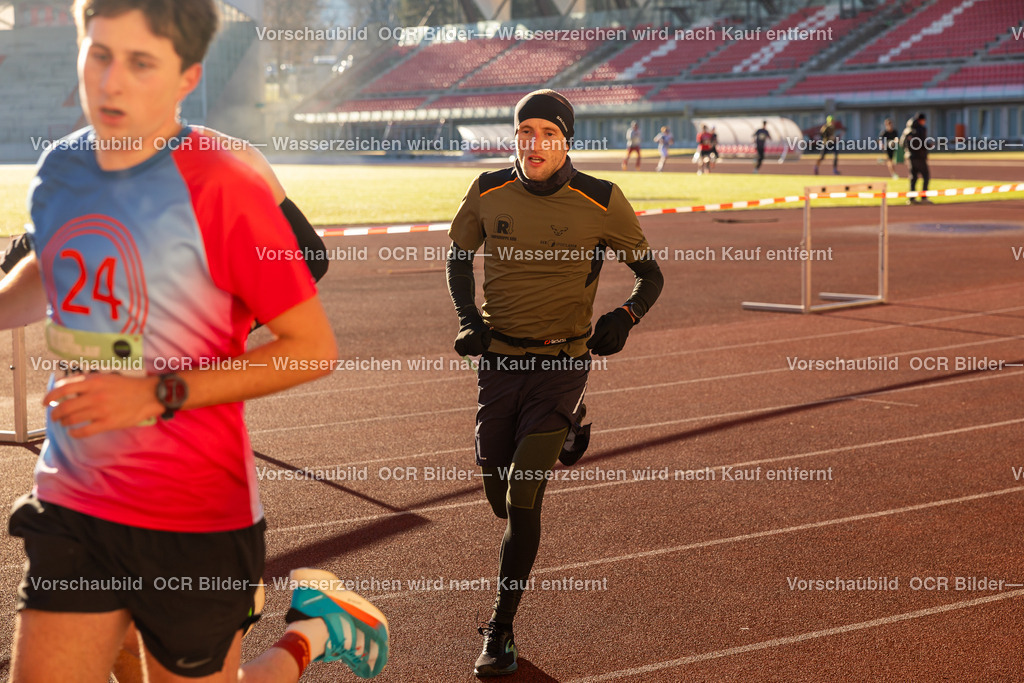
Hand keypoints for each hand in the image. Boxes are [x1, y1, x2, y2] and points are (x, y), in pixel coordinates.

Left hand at [43, 373, 162, 437]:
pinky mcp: (108, 423)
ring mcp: (101, 410)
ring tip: (64, 423)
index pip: (63, 388)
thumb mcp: (106, 377)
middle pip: (64, 407)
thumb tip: (68, 390)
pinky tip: (73, 432)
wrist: (148, 395)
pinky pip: (84, 431)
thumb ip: (87, 382)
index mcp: (93, 382)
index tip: (45, 402)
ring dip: (64, 422)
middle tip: (54, 416)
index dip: (50, 396)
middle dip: (55, 413)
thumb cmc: (127, 386)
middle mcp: (94, 396)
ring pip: (72, 419)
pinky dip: (74, 433)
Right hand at [454, 318, 490, 355]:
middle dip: (478, 350)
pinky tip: (468, 344)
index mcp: (472, 337)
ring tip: (473, 341)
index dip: (483, 349)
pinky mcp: (456, 343)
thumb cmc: (480, 327)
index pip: (479, 351)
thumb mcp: (487, 331)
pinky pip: (462, 353)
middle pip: (474, 353)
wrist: (469, 321)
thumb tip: (483, 350)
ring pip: (468, 353)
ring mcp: (459, 341)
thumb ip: (487, 341)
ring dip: (472, 350)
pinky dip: (466, 351)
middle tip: (479, 342)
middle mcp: (464, 339)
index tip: (484, 343)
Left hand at [586, 307, 634, 355]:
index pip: (600, 333)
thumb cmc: (607, 322)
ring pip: (611, 346)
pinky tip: (601, 353)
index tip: (587, 346)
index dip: (593, 341)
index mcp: (609, 323)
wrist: (623, 321)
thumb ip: (597, 330)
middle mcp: (616, 330)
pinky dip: (607, 353)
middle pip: (606, 341)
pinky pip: (615, 349)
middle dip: (597, 347)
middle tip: (592, 350)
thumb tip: (592, 343)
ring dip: (601, 351)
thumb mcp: (601, 321)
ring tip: (595, 352)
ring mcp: (620, 337)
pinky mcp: (622, 342)